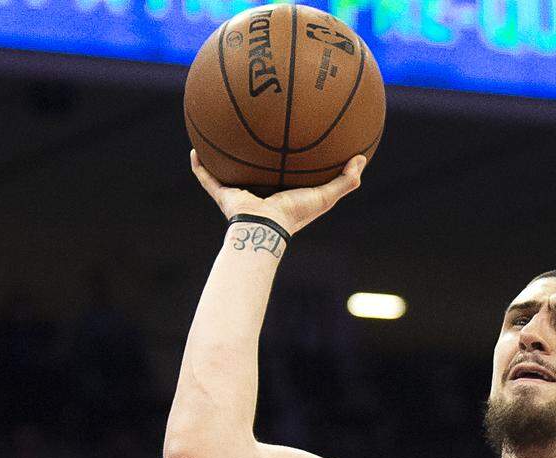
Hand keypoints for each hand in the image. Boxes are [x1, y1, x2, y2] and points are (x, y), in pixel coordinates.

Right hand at [190, 150, 365, 235]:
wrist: (266, 225)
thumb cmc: (297, 213)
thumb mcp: (327, 196)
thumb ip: (346, 181)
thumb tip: (361, 158)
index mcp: (283, 194)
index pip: (286, 175)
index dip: (289, 162)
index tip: (293, 142)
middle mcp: (260, 193)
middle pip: (256, 172)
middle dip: (254, 157)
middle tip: (255, 133)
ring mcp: (240, 194)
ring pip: (229, 173)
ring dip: (223, 158)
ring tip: (219, 135)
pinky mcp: (223, 195)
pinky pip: (207, 178)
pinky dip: (200, 167)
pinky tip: (194, 149)